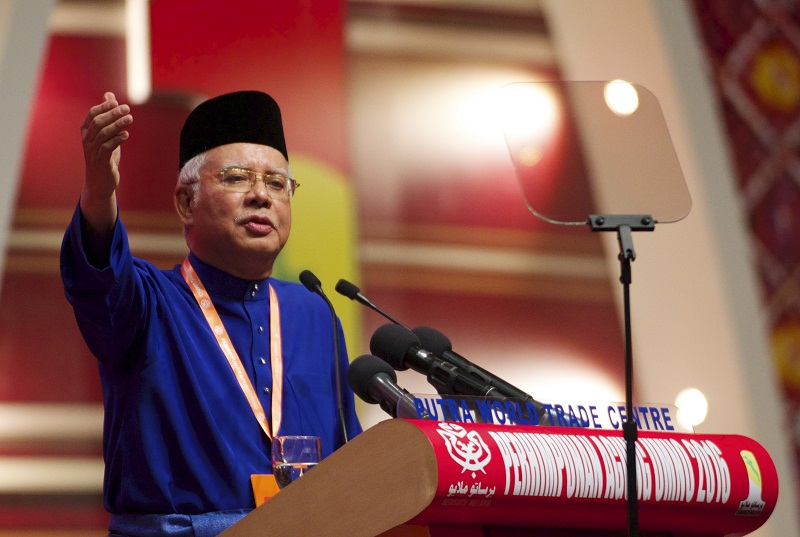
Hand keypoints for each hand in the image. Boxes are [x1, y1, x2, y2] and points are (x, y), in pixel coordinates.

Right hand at [79, 92, 132, 233]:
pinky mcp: (101, 161)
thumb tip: (109, 95)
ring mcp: (92, 151)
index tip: (116, 102)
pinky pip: (107, 147)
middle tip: (127, 109)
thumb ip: (108, 116)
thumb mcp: (105, 134)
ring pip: (103, 134)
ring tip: (130, 119)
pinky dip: (117, 140)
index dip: (103, 107)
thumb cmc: (103, 156)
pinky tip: (127, 135)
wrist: (100, 182)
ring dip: (117, 125)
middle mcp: (87, 140)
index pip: (91, 114)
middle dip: (112, 114)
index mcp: (86, 132)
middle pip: (98, 122)